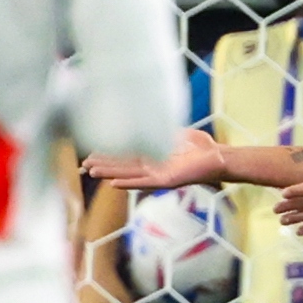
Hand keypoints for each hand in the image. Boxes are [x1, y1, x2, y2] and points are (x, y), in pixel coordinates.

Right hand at [84, 129, 226, 194]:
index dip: (109, 153)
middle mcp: (152, 166)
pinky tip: (113, 183)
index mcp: (153, 154)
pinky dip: (128, 182)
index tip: (92, 150)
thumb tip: (145, 118)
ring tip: (92, 172)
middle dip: (103, 163)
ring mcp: (158, 174)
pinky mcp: (166, 181)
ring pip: (128, 173)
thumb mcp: (177, 133)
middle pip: (122, 165)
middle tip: (83, 163)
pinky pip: (143, 182)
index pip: (126, 154)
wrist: (219, 158)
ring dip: (110, 173)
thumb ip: (161, 129)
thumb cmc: (201, 147)